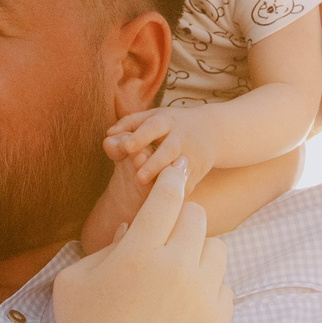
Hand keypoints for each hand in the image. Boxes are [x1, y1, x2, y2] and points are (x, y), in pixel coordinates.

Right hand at [51, 161, 230, 322]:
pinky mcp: (218, 321)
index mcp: (139, 252)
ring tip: (175, 271)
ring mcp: (202, 295)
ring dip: (197, 250)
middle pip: (197, 217)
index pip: (166, 198)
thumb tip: (132, 228)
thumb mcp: (76, 281)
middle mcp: (177, 267)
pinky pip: (224, 285)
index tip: (180, 167)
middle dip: (182, 217)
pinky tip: (182, 302)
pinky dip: (206, 287)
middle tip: (166, 232)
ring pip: (217, 248)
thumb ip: (105, 247)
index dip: (173, 178)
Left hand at [105, 106, 219, 186]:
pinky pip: (188, 185)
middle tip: (139, 178)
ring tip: (152, 193)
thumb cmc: (173, 124)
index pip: (153, 126)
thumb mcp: (154, 116)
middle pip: (169, 150)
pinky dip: (178, 194)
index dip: (140, 136)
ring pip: (181, 170)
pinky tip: (166, 206)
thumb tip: (108, 135)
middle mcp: (181, 137)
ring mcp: (192, 155)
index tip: (126, 147)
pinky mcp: (199, 171)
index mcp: (166, 121)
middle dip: (155, 163)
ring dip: (168, 181)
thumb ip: (129, 123)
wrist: (213, 131)